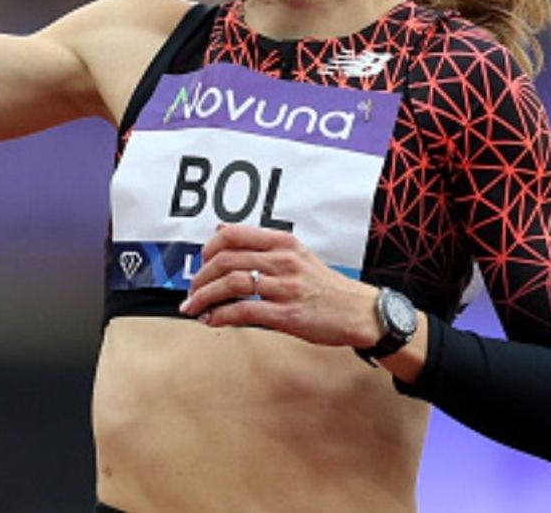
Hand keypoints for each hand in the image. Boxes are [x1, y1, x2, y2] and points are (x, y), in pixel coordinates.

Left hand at [180, 224, 381, 348]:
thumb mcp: (296, 252)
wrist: (358, 312)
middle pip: (226, 259)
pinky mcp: (287, 314)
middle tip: (192, 290)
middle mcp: (283, 260)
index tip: (200, 264)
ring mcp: (285, 287)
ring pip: (231, 284)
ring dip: (204, 297)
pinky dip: (221, 316)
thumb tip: (220, 229)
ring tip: (194, 307)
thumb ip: (259, 242)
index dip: (207, 249)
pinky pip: (244, 311)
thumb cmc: (324, 285)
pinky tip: (212, 320)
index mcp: (283, 242)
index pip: (232, 234)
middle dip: (200, 277)